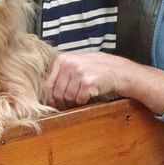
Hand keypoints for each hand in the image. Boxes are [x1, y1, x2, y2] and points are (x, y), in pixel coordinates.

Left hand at [44, 50, 163, 114]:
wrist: (117, 70)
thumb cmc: (96, 68)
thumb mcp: (76, 62)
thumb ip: (61, 72)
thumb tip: (46, 89)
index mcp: (63, 59)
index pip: (48, 83)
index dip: (50, 96)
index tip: (53, 103)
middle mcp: (70, 65)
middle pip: (57, 92)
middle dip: (61, 102)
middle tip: (66, 105)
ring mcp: (79, 73)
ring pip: (67, 97)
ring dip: (72, 102)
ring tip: (79, 99)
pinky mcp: (88, 83)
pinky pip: (79, 99)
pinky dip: (82, 101)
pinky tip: (88, 96)